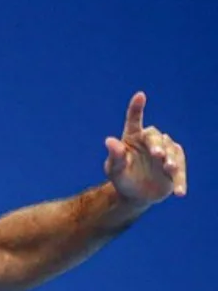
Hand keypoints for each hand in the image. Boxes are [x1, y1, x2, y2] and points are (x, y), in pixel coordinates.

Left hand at [104, 92, 186, 206]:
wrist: (135, 194)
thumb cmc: (122, 178)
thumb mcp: (114, 170)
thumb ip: (115, 156)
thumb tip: (109, 141)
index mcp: (132, 138)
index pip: (133, 121)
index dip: (136, 109)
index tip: (139, 95)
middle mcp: (150, 142)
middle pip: (155, 137)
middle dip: (157, 144)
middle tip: (157, 154)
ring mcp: (165, 152)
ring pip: (171, 151)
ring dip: (171, 160)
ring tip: (168, 169)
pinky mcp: (176, 165)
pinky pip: (180, 170)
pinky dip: (180, 180)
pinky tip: (179, 192)